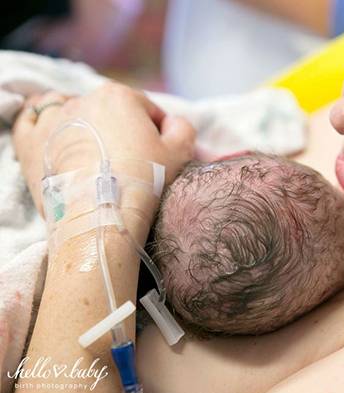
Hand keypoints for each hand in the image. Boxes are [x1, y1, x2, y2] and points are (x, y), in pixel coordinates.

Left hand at [12, 82, 195, 215]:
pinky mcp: (30, 142)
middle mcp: (83, 100)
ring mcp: (53, 119)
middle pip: (109, 110)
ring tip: (91, 149)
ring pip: (69, 110)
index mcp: (120, 96)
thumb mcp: (180, 153)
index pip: (145, 108)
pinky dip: (40, 123)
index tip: (157, 152)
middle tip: (128, 159)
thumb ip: (183, 128)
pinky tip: (53, 135)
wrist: (103, 214)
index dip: (156, 130)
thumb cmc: (143, 181)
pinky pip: (29, 120)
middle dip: (119, 129)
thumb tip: (173, 124)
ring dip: (81, 122)